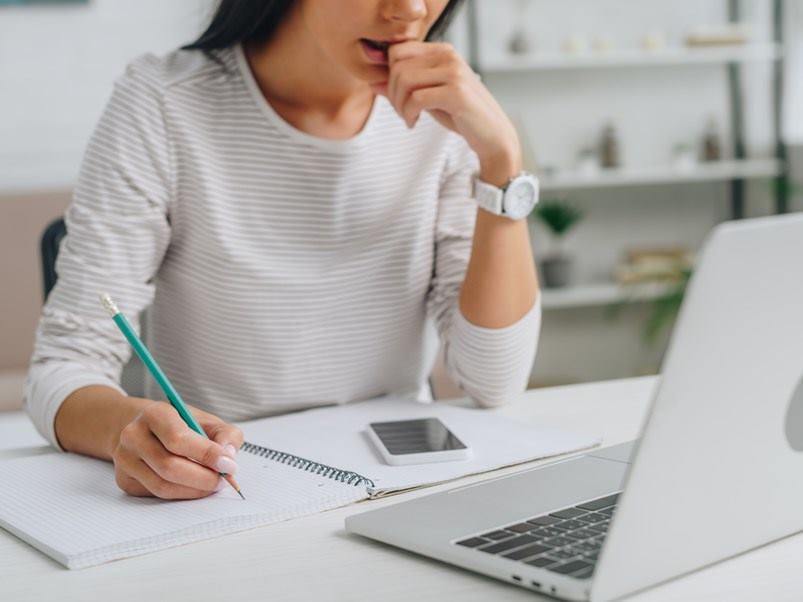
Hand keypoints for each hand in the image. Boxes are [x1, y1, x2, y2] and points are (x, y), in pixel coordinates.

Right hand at [111, 401, 243, 499]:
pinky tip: (194, 486)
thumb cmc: (180, 425)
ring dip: (194, 490)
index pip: (178, 438)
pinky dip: (182, 494)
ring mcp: (125, 460)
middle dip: (203, 478)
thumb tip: (228, 457)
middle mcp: (133, 436)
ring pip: (163, 486)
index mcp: (154, 414)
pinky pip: (157, 495)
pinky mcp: (125, 480)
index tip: (228, 464)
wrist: (144, 430)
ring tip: (213, 484)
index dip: (206, 454)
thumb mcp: (206, 420)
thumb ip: (225, 434)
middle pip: (169, 466)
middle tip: (223, 479)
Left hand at [372, 41, 521, 172]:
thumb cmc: (461, 115)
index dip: (389, 75)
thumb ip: (403, 88)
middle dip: (392, 93)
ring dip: (398, 104)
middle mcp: (448, 56)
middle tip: (401, 113)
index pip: (398, 51)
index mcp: (442, 51)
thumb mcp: (427, 98)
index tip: (397, 97)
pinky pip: (416, 98)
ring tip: (407, 118)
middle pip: (398, 66)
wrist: (492, 136)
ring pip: (404, 80)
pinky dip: (408, 114)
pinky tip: (414, 123)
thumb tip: (373, 83)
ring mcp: (453, 72)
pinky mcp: (456, 92)